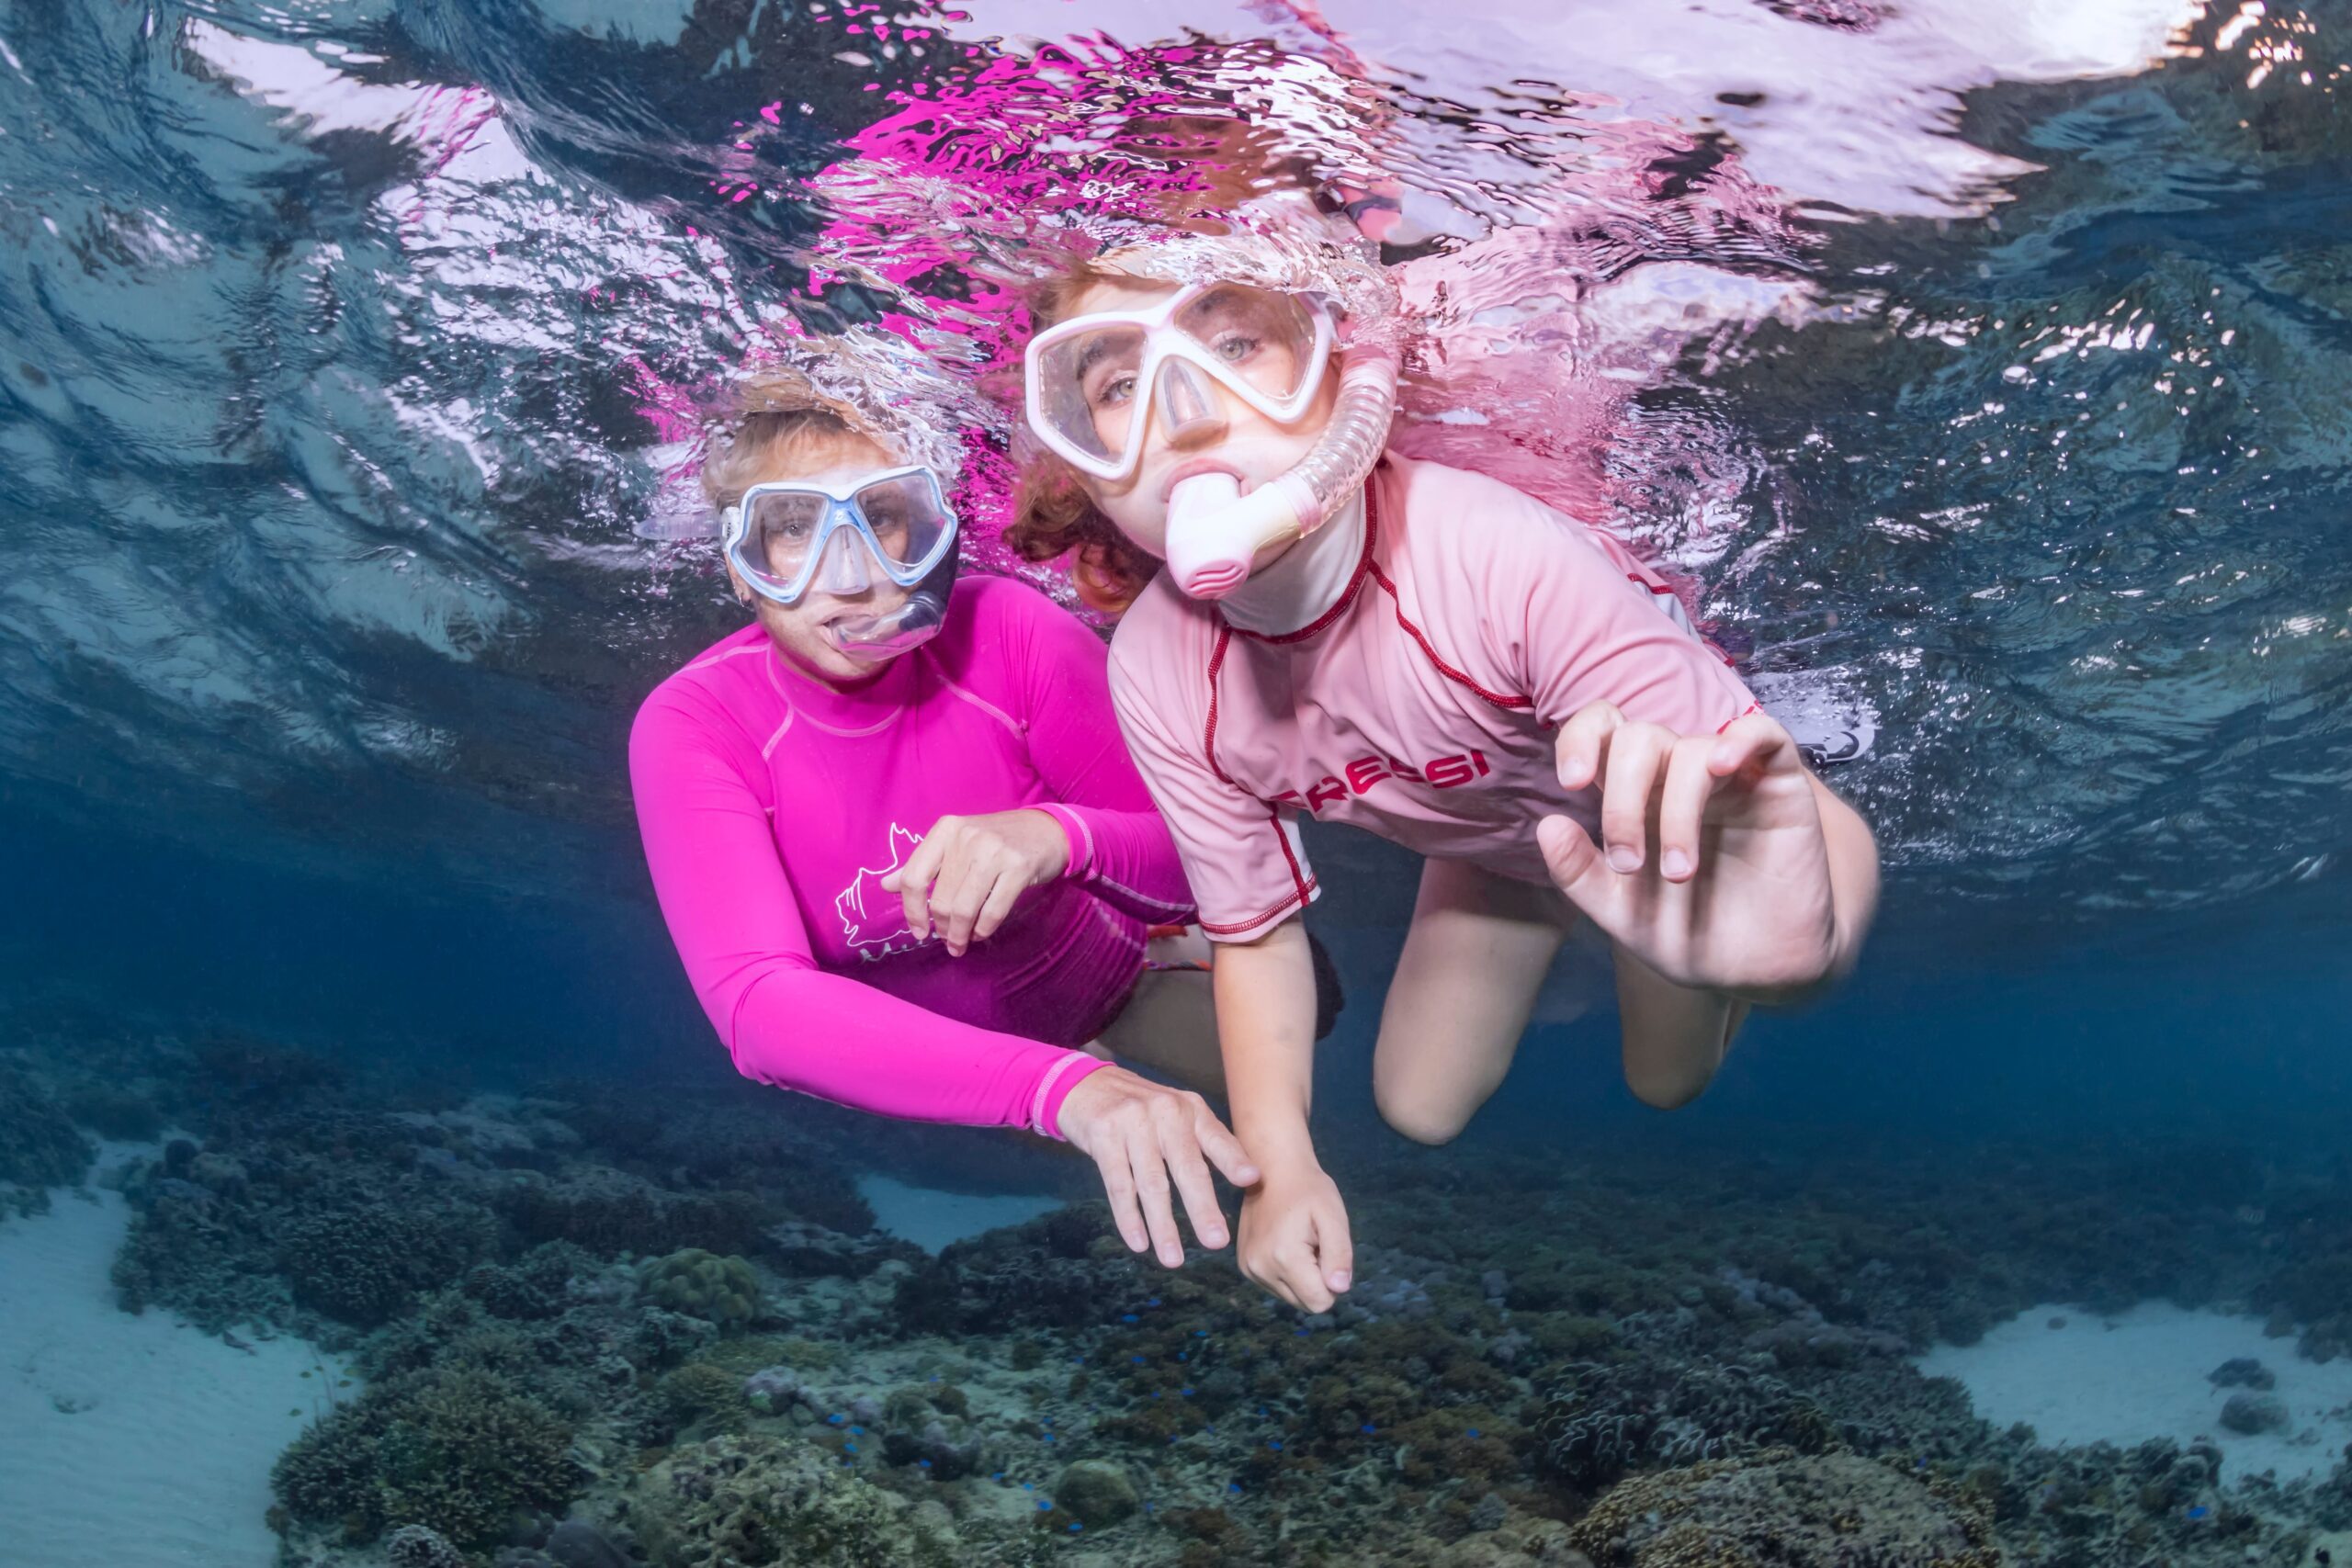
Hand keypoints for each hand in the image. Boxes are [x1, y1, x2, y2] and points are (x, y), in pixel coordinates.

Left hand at [881, 809, 1070, 956]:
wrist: (1047, 830)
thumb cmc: (997, 840)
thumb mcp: (956, 844)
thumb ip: (923, 865)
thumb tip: (885, 885)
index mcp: (946, 830)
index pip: (914, 877)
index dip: (912, 911)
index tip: (918, 931)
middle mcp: (967, 837)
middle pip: (941, 899)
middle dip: (942, 928)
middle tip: (947, 939)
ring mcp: (994, 851)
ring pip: (964, 909)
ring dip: (960, 934)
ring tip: (961, 942)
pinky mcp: (1019, 867)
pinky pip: (993, 911)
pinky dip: (983, 929)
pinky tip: (980, 933)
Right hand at [1056, 1067, 1258, 1266]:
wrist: (1085, 1085)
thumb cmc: (1141, 1110)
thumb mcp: (1177, 1114)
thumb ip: (1207, 1141)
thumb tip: (1248, 1179)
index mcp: (1190, 1109)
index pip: (1217, 1138)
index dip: (1234, 1159)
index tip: (1251, 1180)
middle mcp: (1165, 1112)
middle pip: (1186, 1167)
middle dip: (1202, 1208)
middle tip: (1216, 1242)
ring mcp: (1133, 1123)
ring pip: (1152, 1183)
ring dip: (1163, 1225)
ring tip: (1173, 1259)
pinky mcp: (1104, 1136)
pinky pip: (1119, 1185)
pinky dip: (1129, 1218)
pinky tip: (1138, 1243)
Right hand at [1236, 1158, 1352, 1312]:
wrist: (1273, 1169)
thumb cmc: (1309, 1189)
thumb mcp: (1333, 1216)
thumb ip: (1340, 1254)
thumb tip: (1340, 1289)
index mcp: (1284, 1258)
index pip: (1320, 1302)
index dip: (1331, 1280)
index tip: (1324, 1249)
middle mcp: (1260, 1269)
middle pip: (1305, 1303)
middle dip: (1316, 1279)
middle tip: (1313, 1244)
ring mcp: (1249, 1269)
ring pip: (1291, 1297)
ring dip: (1302, 1276)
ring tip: (1300, 1241)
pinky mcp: (1245, 1266)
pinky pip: (1277, 1286)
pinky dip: (1287, 1272)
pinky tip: (1286, 1243)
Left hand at [1540, 704, 1837, 998]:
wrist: (1756, 973)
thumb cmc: (1687, 935)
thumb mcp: (1620, 911)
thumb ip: (1579, 872)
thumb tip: (1547, 826)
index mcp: (1635, 794)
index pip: (1604, 731)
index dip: (1581, 738)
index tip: (1571, 781)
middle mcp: (1678, 777)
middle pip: (1640, 738)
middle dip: (1623, 800)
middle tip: (1629, 864)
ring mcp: (1731, 778)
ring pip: (1692, 749)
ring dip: (1677, 811)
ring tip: (1679, 874)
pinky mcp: (1780, 787)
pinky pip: (1764, 734)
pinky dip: (1741, 738)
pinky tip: (1722, 765)